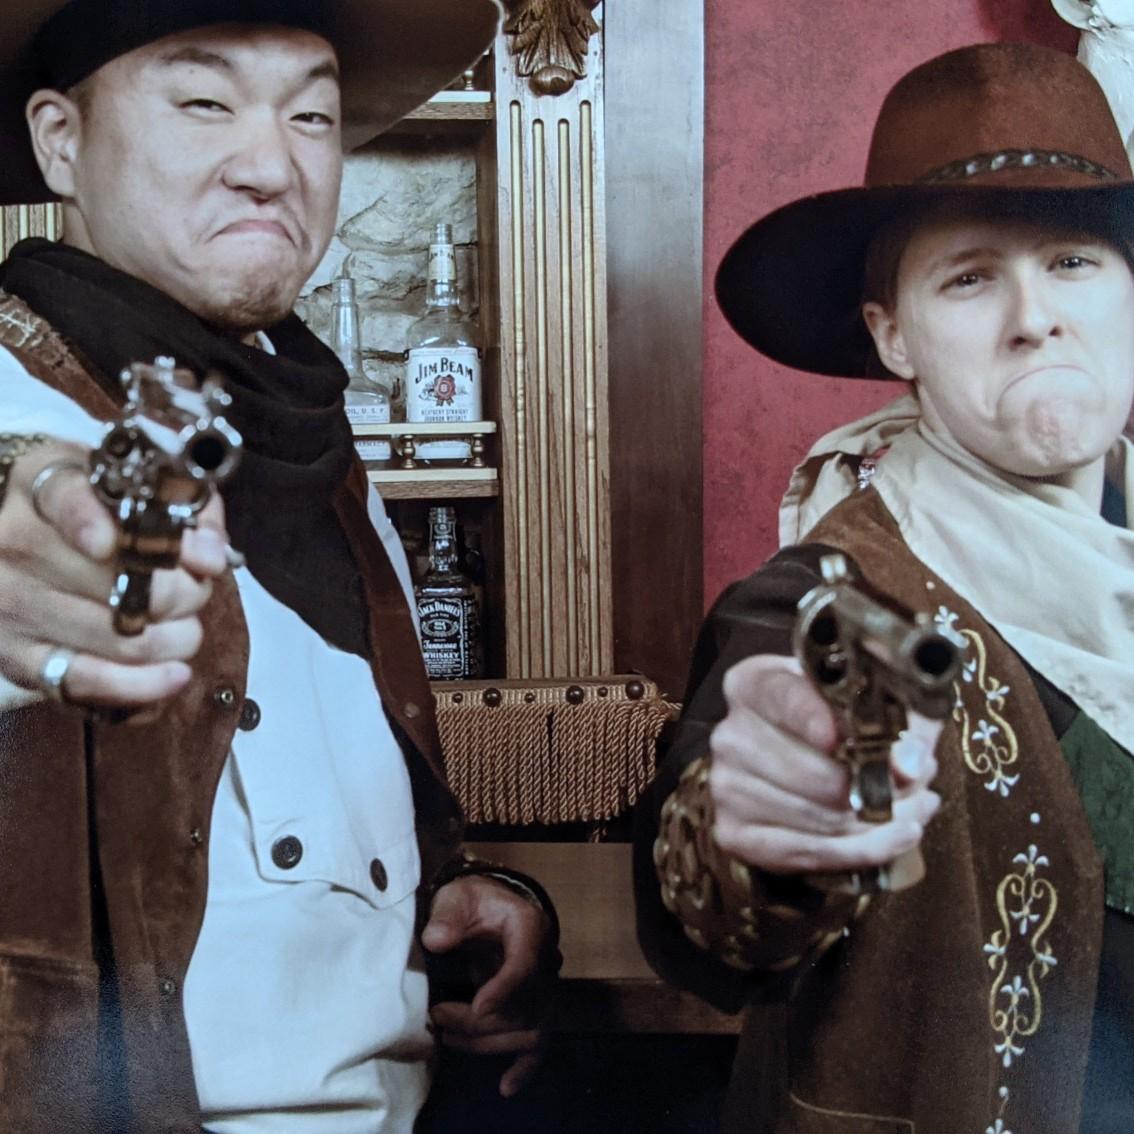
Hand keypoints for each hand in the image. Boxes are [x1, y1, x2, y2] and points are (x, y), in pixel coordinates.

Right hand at [0, 439, 229, 707]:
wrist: (24, 546)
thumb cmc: (90, 513)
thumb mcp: (130, 487)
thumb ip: (182, 510)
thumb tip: (210, 555)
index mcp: (44, 488)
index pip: (68, 500)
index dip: (93, 523)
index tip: (113, 540)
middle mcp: (19, 546)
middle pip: (123, 583)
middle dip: (184, 594)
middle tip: (196, 590)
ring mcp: (15, 606)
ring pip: (121, 639)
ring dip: (176, 639)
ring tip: (186, 627)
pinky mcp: (21, 659)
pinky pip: (89, 683)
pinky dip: (143, 685)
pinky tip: (174, 674)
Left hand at [422, 874, 555, 1097]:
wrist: (487, 905)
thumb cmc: (472, 900)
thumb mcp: (455, 897)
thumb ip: (446, 916)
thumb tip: (436, 941)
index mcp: (529, 926)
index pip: (525, 965)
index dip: (503, 989)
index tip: (476, 1008)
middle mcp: (545, 959)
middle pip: (524, 1006)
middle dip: (479, 1021)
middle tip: (438, 1016)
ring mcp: (543, 987)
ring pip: (528, 1029)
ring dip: (487, 1042)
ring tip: (448, 1038)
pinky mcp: (535, 1006)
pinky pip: (539, 1041)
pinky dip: (525, 1067)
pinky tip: (507, 1086)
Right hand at [708, 654, 941, 877]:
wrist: (781, 758)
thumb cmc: (825, 718)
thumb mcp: (857, 697)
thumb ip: (893, 717)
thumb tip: (909, 763)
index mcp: (752, 685)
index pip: (787, 699)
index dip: (820, 719)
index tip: (853, 739)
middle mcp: (731, 735)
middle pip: (813, 771)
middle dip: (878, 783)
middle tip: (921, 781)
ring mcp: (728, 788)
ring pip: (821, 818)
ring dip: (882, 820)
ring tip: (918, 808)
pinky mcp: (736, 835)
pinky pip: (812, 852)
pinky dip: (864, 850)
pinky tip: (896, 836)